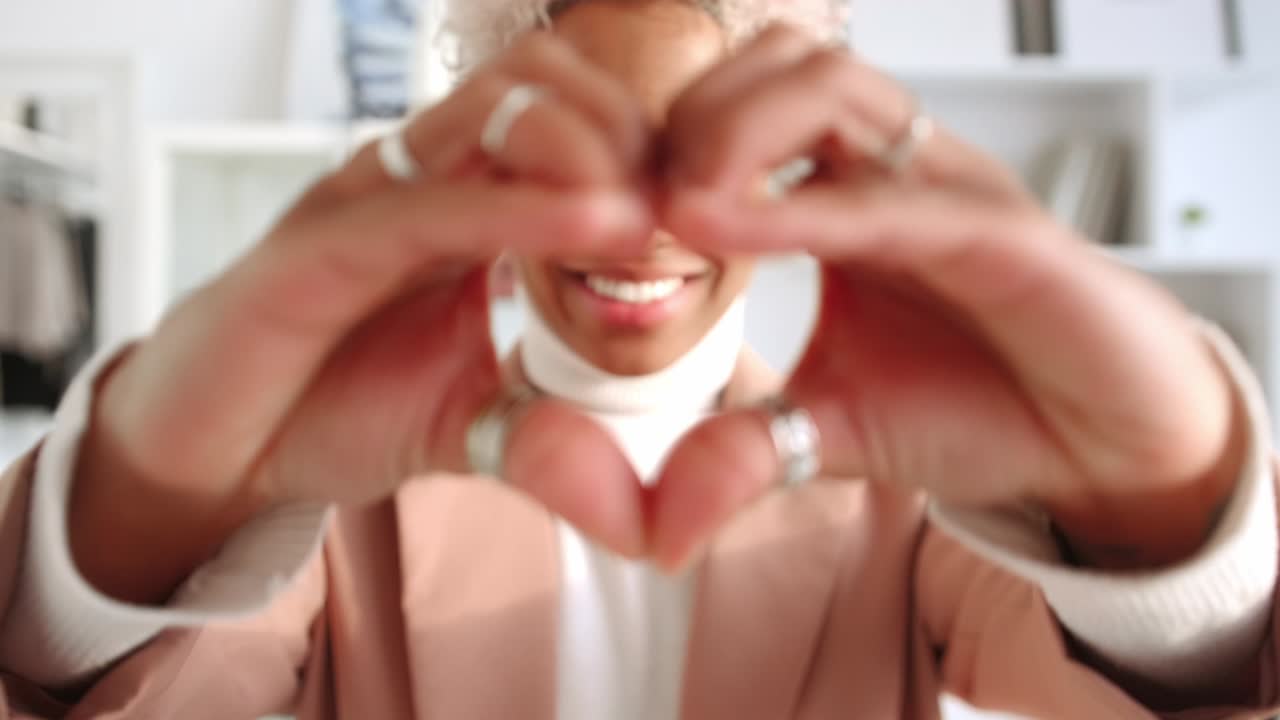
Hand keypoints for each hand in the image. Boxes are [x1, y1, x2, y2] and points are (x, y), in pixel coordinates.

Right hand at [71, 34, 654, 603]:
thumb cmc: (341, 408)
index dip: (655, 149)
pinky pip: (426, 205)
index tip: (716, 216)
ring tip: (649, 219)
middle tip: (689, 209)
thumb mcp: (478, 429)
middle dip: (636, 129)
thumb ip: (561, 448)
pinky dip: (519, 209)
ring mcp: (369, 199)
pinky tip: (599, 228)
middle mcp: (423, 177)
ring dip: (592, 145)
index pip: (576, 118)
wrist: (219, 448)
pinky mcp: (316, 247)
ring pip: (493, 109)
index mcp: (470, 198)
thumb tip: (654, 524)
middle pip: (547, 81)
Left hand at [647, 27, 1244, 571]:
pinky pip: (895, 198)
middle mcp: (892, 169)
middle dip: (686, 118)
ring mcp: (948, 190)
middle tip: (637, 207)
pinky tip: (723, 233)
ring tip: (682, 216)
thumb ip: (742, 453)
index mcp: (845, 192)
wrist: (1101, 446)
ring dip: (734, 134)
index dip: (658, 142)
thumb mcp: (829, 431)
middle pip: (776, 63)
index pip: (739, 105)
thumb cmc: (974, 407)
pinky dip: (801, 209)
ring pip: (833, 87)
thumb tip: (657, 531)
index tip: (603, 220)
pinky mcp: (1006, 237)